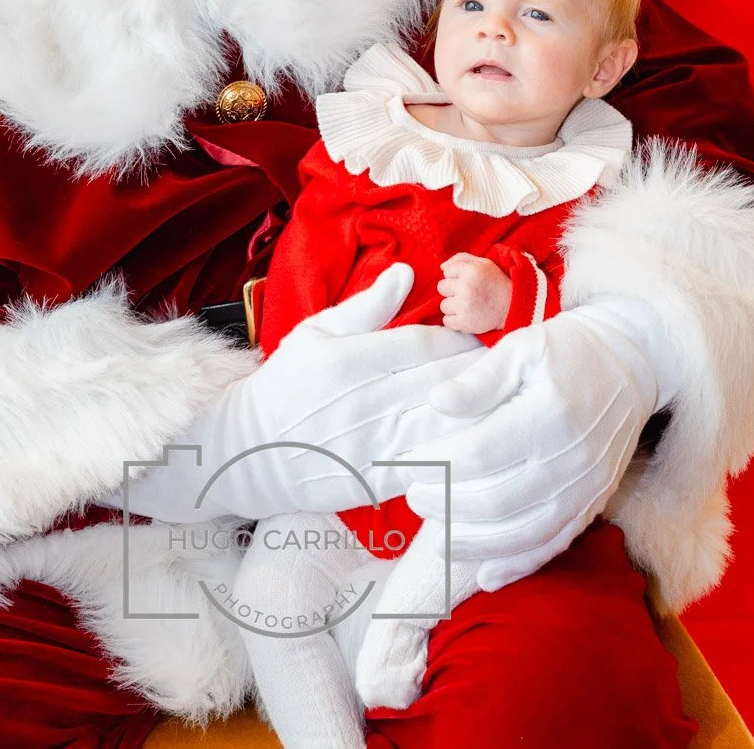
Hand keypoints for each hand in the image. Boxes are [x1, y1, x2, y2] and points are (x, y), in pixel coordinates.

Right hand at [121, 264, 485, 521]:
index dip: (461, 338)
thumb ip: (366, 306)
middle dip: (480, 371)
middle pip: (445, 381)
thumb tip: (406, 272)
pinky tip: (478, 441)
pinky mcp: (377, 482)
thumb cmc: (285, 385)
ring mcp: (372, 446)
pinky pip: (432, 465)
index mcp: (349, 359)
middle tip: (503, 365)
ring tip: (501, 400)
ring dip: (479, 411)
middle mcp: (364, 402)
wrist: (249, 453)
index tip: (477, 335)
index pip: (427, 343)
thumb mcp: (314, 332)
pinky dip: (459, 451)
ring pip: (446, 424)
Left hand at [400, 300, 662, 588]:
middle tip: (413, 498)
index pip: (481, 454)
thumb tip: (436, 403)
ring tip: (436, 536)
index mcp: (549, 413)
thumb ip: (478, 380)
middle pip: (498, 501)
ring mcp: (586, 487)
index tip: (406, 466)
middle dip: (447, 506)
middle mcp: (572, 458)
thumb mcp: (521, 347)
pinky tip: (486, 575)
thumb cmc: (567, 349)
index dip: (437, 467)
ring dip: (474, 543)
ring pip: (523, 533)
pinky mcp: (594, 502)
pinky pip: (554, 545)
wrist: (633, 362)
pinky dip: (518, 564)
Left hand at [438, 253, 510, 333]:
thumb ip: (461, 259)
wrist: (512, 306)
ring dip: (454, 307)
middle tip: (468, 293)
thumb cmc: (495, 282)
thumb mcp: (483, 263)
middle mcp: (466, 287)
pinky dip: (454, 321)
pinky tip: (466, 316)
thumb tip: (442, 268)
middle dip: (452, 290)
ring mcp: (465, 306)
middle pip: (441, 288)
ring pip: (443, 305)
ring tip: (469, 305)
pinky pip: (447, 321)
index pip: (447, 272)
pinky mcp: (465, 322)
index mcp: (470, 270)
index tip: (468, 281)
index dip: (456, 276)